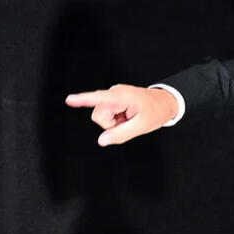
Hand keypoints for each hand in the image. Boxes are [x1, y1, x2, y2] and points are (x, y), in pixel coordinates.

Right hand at [64, 84, 179, 146]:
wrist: (163, 101)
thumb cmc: (155, 111)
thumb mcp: (142, 126)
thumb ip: (121, 134)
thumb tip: (102, 140)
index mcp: (123, 97)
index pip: (101, 98)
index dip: (84, 100)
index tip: (69, 100)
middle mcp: (115, 93)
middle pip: (99, 115)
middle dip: (110, 124)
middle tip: (128, 122)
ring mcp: (112, 96)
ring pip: (101, 116)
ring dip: (113, 123)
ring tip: (128, 118)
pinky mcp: (112, 100)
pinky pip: (105, 115)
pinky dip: (114, 120)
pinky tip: (125, 116)